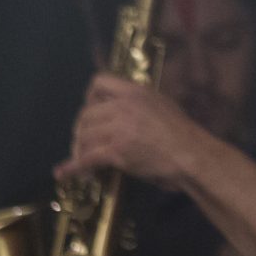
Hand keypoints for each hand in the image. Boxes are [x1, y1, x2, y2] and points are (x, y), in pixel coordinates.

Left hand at [59, 74, 206, 187]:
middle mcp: (123, 106)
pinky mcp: (116, 151)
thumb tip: (119, 109)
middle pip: (86, 114)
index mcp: (135, 92)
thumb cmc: (183, 134)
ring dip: (79, 150)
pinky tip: (63, 173)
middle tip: (83, 143)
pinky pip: (86, 158)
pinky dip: (73, 167)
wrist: (191, 155)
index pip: (99, 82)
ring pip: (84, 136)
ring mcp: (119, 128)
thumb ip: (139, 103)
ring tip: (82, 160)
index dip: (90, 96)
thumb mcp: (162, 105)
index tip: (91, 110)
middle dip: (81, 130)